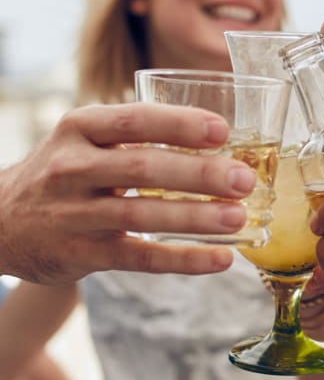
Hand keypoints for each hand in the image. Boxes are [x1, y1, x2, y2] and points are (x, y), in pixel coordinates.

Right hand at [0, 103, 255, 282]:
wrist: (0, 221)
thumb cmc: (66, 172)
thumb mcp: (85, 139)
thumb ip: (137, 135)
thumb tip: (220, 135)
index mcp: (80, 128)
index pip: (133, 120)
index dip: (179, 125)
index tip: (222, 130)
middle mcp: (73, 168)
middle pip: (143, 168)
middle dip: (199, 174)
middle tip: (243, 180)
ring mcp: (75, 213)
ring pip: (143, 216)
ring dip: (196, 218)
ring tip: (238, 217)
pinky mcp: (82, 254)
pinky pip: (140, 257)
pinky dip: (184, 260)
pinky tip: (221, 258)